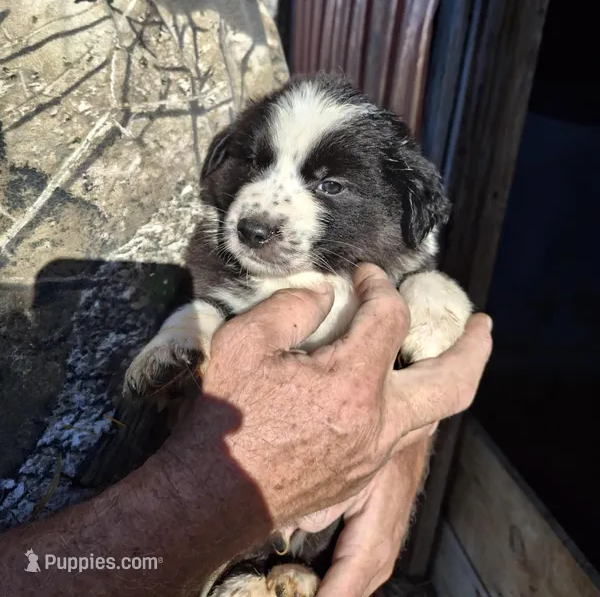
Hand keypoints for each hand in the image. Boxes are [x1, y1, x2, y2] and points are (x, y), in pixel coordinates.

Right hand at [155, 264, 491, 528]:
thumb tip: (324, 296)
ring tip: (451, 355)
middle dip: (474, 348)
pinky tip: (397, 393)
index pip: (389, 316)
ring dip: (445, 378)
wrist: (210, 496)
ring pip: (431, 414)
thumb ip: (292, 306)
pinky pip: (401, 436)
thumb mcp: (245, 343)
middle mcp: (378, 423)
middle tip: (483, 324)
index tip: (364, 274)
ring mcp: (373, 456)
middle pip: (452, 381)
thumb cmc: (225, 420)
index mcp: (353, 383)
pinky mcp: (359, 477)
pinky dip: (411, 406)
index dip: (379, 284)